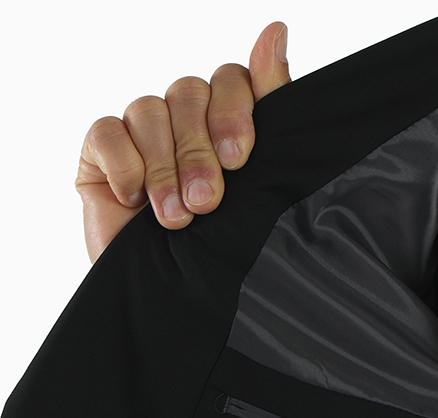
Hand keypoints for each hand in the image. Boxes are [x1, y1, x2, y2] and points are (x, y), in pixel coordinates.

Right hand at [76, 21, 290, 263]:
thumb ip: (268, 109)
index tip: (241, 157)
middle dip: (199, 152)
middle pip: (190, 93)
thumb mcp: (254, 187)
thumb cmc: (214, 253)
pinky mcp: (101, 152)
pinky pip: (108, 131)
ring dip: (164, 167)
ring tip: (174, 218)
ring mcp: (142, 134)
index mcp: (227, 125)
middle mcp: (186, 122)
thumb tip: (276, 31)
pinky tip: (134, 202)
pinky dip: (124, 166)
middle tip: (207, 202)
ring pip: (150, 109)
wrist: (168, 306)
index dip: (235, 111)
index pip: (233, 81)